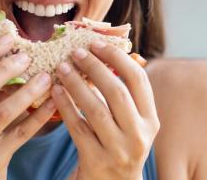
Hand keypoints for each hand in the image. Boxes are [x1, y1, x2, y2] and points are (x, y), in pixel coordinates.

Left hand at [52, 41, 159, 179]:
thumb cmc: (118, 147)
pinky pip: (78, 128)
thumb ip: (123, 96)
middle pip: (117, 92)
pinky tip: (55, 91)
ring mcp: (118, 150)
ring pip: (96, 110)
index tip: (97, 44)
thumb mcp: (131, 124)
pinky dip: (66, 107)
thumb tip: (102, 53)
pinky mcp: (96, 162)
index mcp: (151, 121)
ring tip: (62, 67)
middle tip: (76, 52)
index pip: (139, 80)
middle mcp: (139, 136)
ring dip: (77, 85)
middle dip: (95, 68)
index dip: (118, 58)